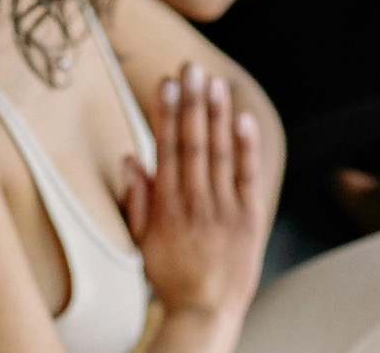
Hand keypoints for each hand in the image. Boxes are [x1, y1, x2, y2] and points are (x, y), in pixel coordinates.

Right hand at [122, 61, 267, 325]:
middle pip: (193, 142)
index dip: (167, 112)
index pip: (166, 147)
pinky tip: (242, 119)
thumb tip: (130, 159)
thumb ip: (136, 198)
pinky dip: (246, 147)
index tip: (166, 82)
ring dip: (216, 114)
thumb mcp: (141, 240)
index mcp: (166, 205)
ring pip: (220, 152)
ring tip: (213, 81)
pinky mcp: (249, 219)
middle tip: (191, 67)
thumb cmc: (170, 276)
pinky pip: (248, 176)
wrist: (205, 312)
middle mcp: (195, 202)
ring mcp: (224, 209)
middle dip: (192, 102)